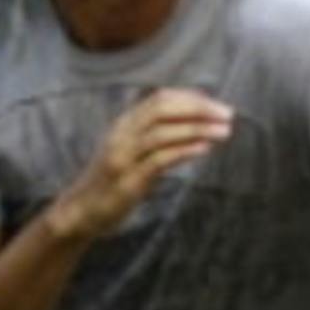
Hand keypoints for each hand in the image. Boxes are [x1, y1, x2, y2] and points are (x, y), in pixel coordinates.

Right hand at [49, 90, 232, 244]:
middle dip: (198, 109)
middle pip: (162, 110)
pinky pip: (158, 160)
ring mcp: (122, 157)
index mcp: (124, 124)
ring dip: (197, 129)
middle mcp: (121, 135)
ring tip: (225, 131)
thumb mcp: (136, 150)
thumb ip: (160, 134)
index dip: (192, 98)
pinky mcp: (127, 181)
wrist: (81, 211)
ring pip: (161, 133)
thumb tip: (199, 121)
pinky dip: (183, 151)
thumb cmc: (116, 178)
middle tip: (228, 114)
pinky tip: (204, 148)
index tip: (217, 105)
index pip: (160, 99)